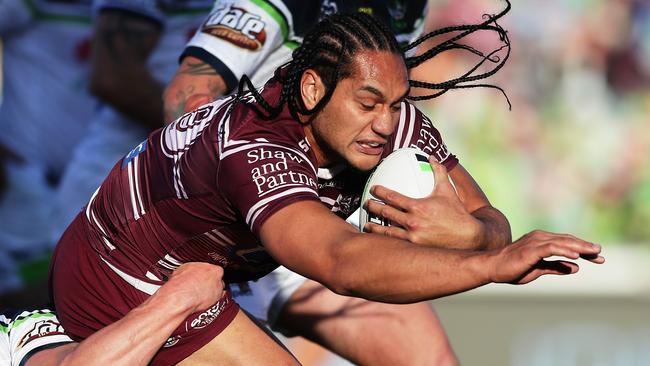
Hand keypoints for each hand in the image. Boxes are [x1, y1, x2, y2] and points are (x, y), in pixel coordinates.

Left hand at [163, 262, 225, 312]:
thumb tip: (220, 291)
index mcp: (216, 271)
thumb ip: (220, 290)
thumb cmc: (196, 297)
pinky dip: (184, 279)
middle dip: (205, 279)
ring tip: (192, 292)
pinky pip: (184, 273)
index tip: (213, 289)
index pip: (220, 274)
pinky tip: (183, 289)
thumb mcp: (217, 298)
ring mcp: (192, 266)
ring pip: (195, 272)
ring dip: (194, 279)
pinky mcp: (179, 269)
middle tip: (202, 291)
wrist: (179, 297)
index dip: (216, 283)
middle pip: (207, 271)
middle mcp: (204, 266)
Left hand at [364, 158, 482, 246]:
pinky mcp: (415, 247)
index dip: (380, 192)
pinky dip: (386, 240)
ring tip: (367, 223)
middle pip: (386, 213)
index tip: (374, 189)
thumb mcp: (447, 190)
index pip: (392, 197)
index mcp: (418, 207)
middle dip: (373, 207)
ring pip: (387, 231)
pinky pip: (396, 243)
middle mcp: (413, 222)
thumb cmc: (457, 213)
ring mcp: (413, 236)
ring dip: (374, 226)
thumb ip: (438, 172)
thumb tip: (432, 157)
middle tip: (366, 203)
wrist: (468, 237)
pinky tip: (379, 239)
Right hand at [487, 230, 604, 283]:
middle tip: (601, 254)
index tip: (597, 258)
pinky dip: (565, 250)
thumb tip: (576, 268)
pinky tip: (576, 256)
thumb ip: (556, 267)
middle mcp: (540, 237)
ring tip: (594, 252)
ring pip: (562, 242)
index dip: (583, 250)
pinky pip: (551, 248)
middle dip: (585, 247)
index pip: (566, 242)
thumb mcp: (539, 270)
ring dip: (579, 247)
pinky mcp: (531, 249)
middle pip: (567, 240)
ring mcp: (535, 242)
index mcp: (541, 241)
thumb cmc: (512, 269)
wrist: (493, 268)